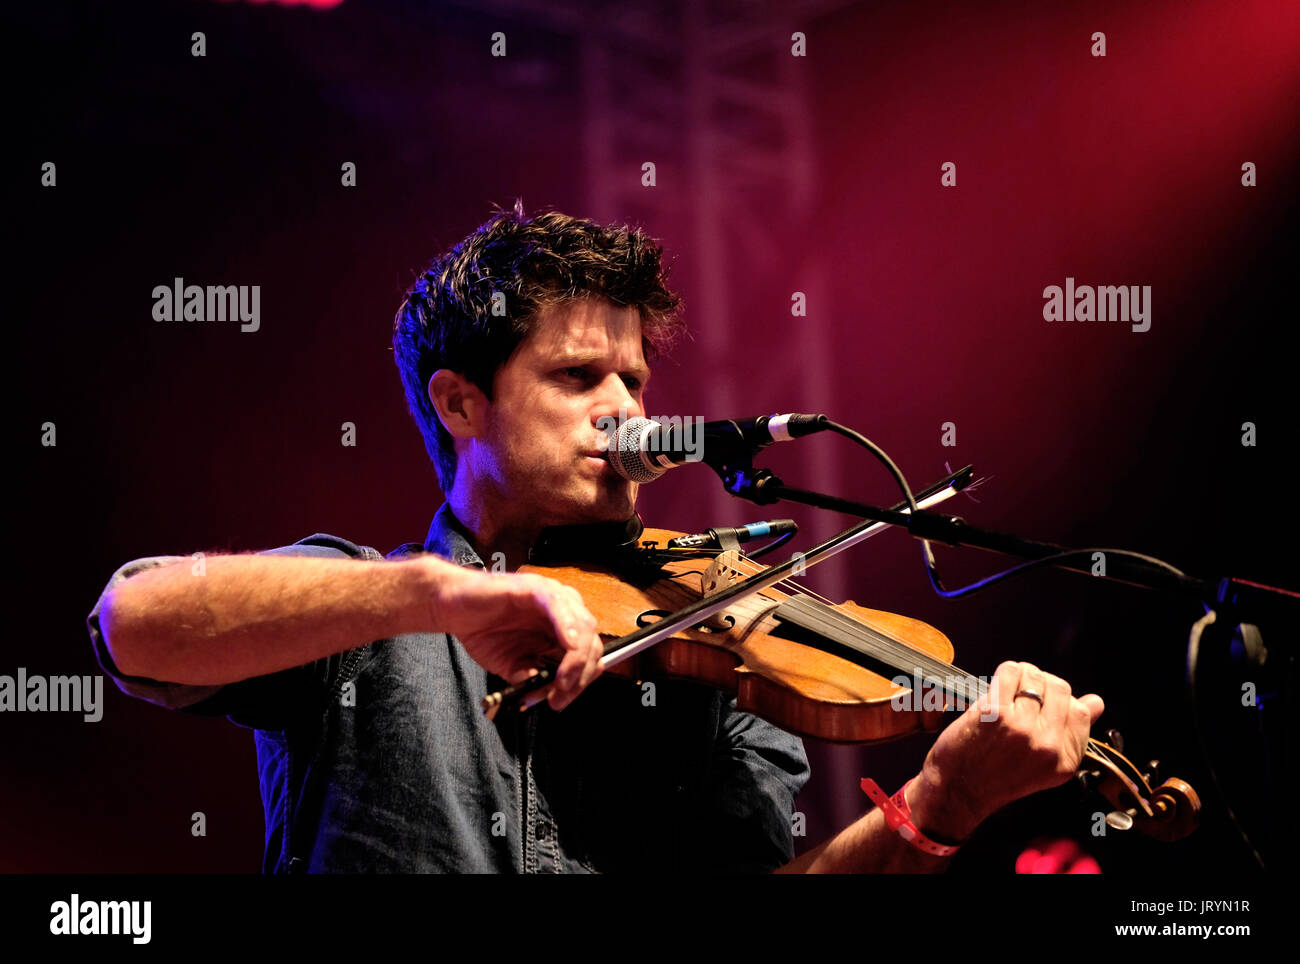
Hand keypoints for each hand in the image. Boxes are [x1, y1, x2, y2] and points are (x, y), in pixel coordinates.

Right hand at [424, 562, 603, 710]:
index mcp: (563, 629)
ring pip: (583, 627)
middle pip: (592, 643)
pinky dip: (568, 627)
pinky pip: (560, 606)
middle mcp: (565, 611)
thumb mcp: (511, 666)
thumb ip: (532, 678)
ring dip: (577, 658)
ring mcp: (552, 597)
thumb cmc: (483, 631)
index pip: (589, 655)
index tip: (562, 700)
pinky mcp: (535, 587)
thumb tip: (548, 694)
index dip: (582, 680)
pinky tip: (567, 646)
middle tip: (560, 696)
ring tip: (561, 681)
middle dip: (581, 675)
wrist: (452, 609)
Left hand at [907, 660, 1104, 840]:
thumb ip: (1072, 733)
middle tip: (1023, 696)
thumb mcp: (1045, 765)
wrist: (959, 790)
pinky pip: (1010, 672)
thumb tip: (1096, 702)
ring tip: (1009, 693)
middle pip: (1060, 688)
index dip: (1061, 701)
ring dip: (1022, 677)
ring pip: (1035, 677)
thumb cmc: (996, 776)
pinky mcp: (996, 713)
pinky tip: (997, 688)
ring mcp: (1023, 727)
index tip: (1043, 704)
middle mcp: (1048, 744)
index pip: (1081, 710)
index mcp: (1065, 759)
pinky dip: (1005, 673)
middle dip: (1042, 685)